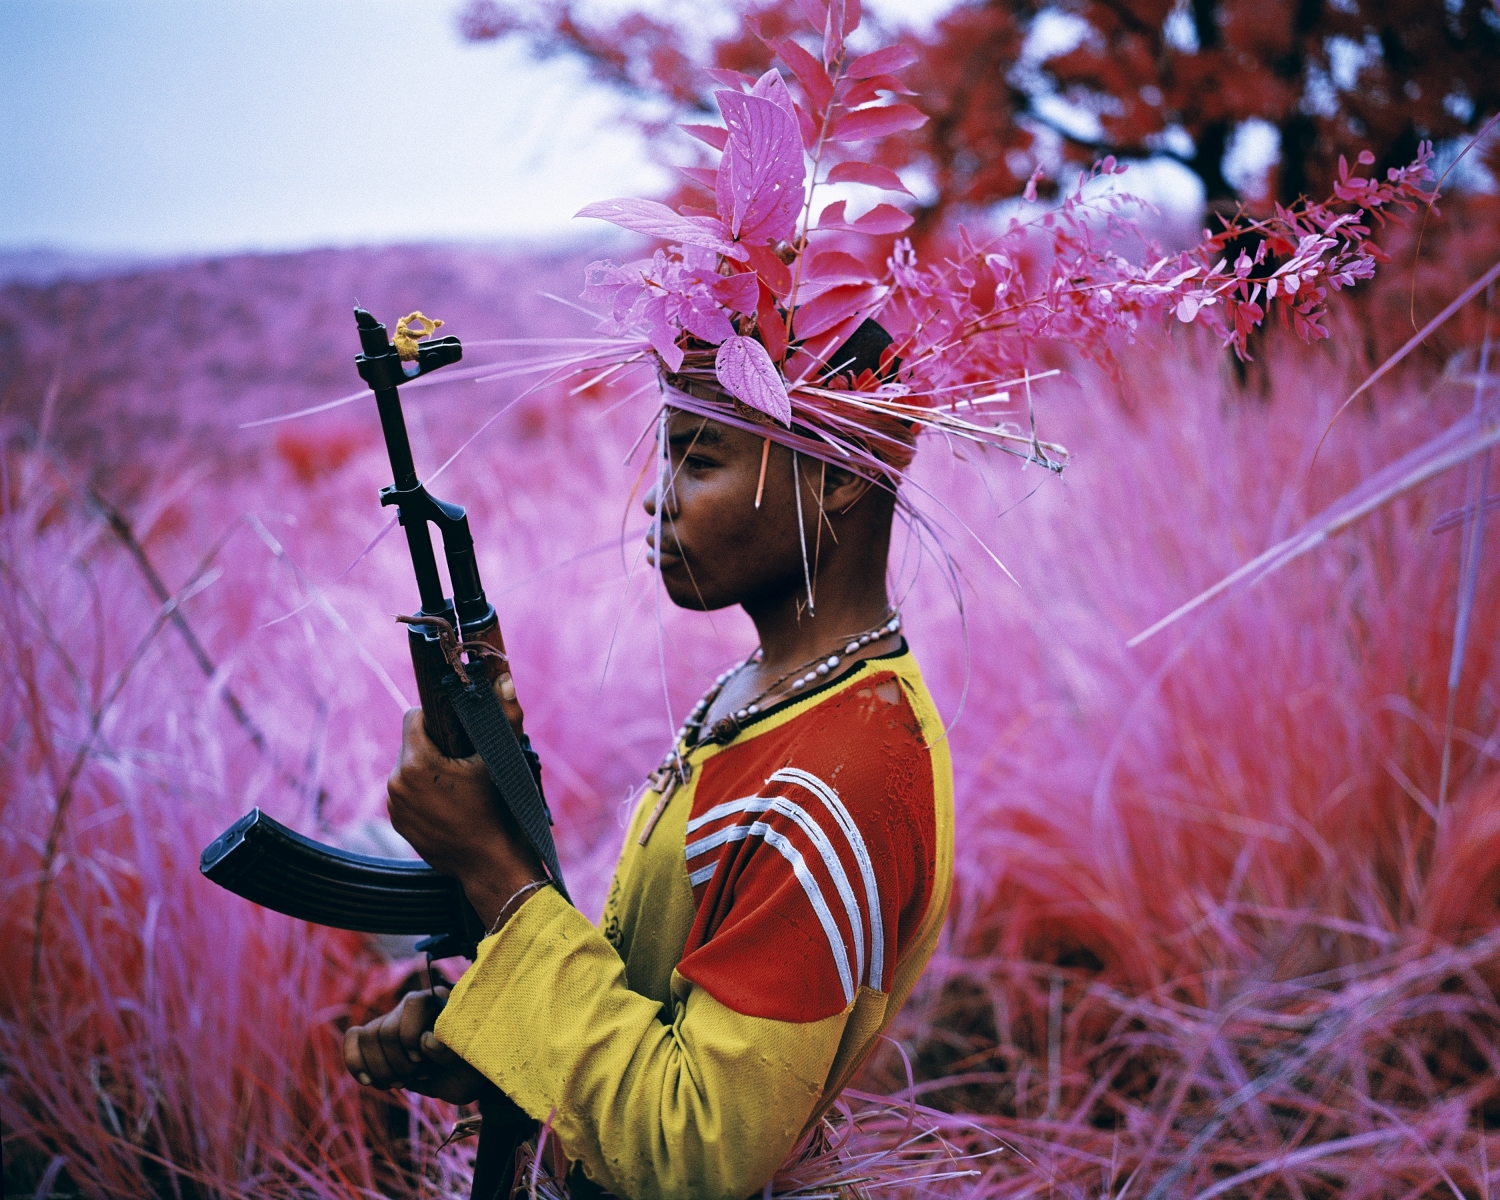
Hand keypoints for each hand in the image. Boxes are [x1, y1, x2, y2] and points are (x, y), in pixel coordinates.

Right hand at [343, 987, 487, 1104]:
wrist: (462, 1076)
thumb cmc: (472, 1064)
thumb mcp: (472, 1061)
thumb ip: (451, 1051)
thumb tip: (426, 1040)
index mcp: (440, 1000)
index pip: (412, 1005)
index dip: (411, 1038)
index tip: (425, 1062)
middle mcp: (413, 1006)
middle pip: (385, 1031)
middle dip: (400, 1064)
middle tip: (421, 1075)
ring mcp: (393, 1022)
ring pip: (366, 1038)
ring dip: (382, 1070)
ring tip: (402, 1081)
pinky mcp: (379, 1042)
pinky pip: (354, 1040)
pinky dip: (356, 1063)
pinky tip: (371, 1081)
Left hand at [387, 708, 545, 929]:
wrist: (492, 865)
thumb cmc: (500, 811)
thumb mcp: (503, 758)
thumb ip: (504, 715)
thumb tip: (504, 679)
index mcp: (416, 763)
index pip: (414, 717)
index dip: (439, 717)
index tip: (460, 730)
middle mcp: (396, 783)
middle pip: (412, 744)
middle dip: (437, 745)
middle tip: (466, 761)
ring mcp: (395, 806)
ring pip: (410, 769)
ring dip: (430, 770)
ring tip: (460, 785)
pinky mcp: (399, 823)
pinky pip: (408, 793)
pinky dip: (426, 793)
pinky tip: (451, 804)